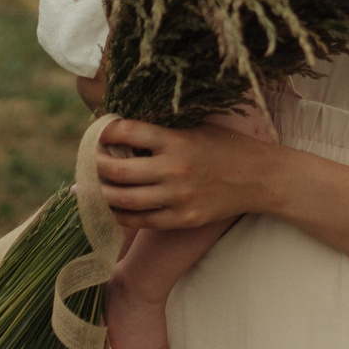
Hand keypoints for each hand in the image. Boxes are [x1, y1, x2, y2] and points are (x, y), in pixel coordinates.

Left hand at [96, 115, 282, 230]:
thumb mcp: (197, 128)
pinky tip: (111, 208)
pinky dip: (121, 214)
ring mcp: (178, 198)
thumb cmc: (227, 146)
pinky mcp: (183, 219)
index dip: (105, 131)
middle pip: (117, 170)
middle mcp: (174, 170)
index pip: (128, 132)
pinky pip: (142, 220)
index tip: (98, 132)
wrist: (261, 178)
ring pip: (124, 200)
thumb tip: (124, 131)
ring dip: (100, 193)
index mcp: (177, 141)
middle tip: (87, 161)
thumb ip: (164, 131)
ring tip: (88, 188)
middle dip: (95, 165)